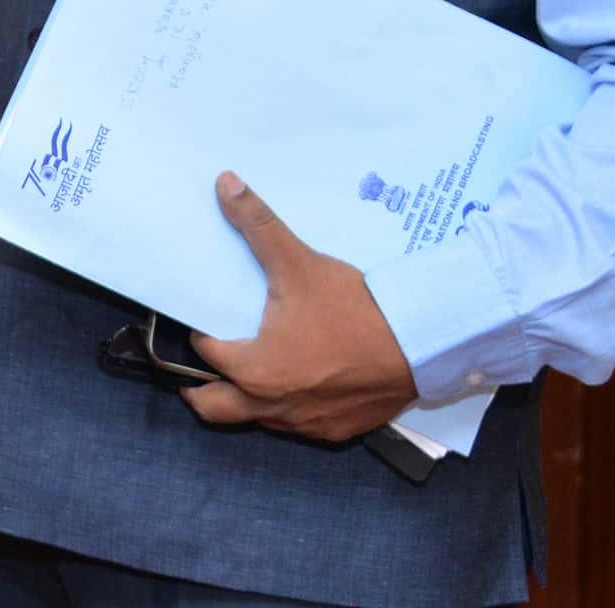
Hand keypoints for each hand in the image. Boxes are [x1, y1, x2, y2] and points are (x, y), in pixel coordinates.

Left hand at [182, 172, 418, 444]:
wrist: (418, 346)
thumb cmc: (352, 308)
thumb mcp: (299, 263)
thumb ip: (258, 224)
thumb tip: (225, 183)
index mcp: (253, 369)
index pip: (206, 354)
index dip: (201, 336)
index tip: (202, 322)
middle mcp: (271, 406)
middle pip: (214, 409)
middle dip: (199, 392)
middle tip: (195, 374)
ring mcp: (304, 424)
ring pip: (257, 419)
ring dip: (245, 401)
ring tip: (248, 373)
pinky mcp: (336, 431)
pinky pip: (299, 427)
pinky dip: (289, 409)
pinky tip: (299, 385)